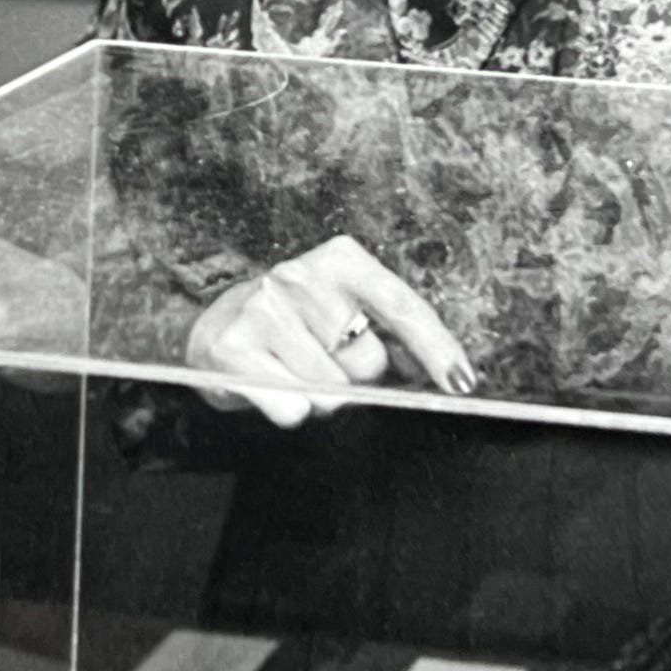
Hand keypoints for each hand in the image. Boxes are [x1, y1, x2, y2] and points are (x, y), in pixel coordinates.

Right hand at [187, 233, 475, 428]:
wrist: (209, 328)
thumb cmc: (292, 325)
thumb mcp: (340, 311)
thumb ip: (388, 334)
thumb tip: (443, 375)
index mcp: (338, 260)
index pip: (400, 306)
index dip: (436, 348)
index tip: (461, 383)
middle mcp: (297, 276)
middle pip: (367, 362)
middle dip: (355, 376)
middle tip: (323, 361)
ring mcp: (262, 311)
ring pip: (330, 392)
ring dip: (320, 397)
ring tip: (291, 371)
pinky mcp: (232, 349)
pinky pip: (293, 409)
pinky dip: (288, 411)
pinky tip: (269, 385)